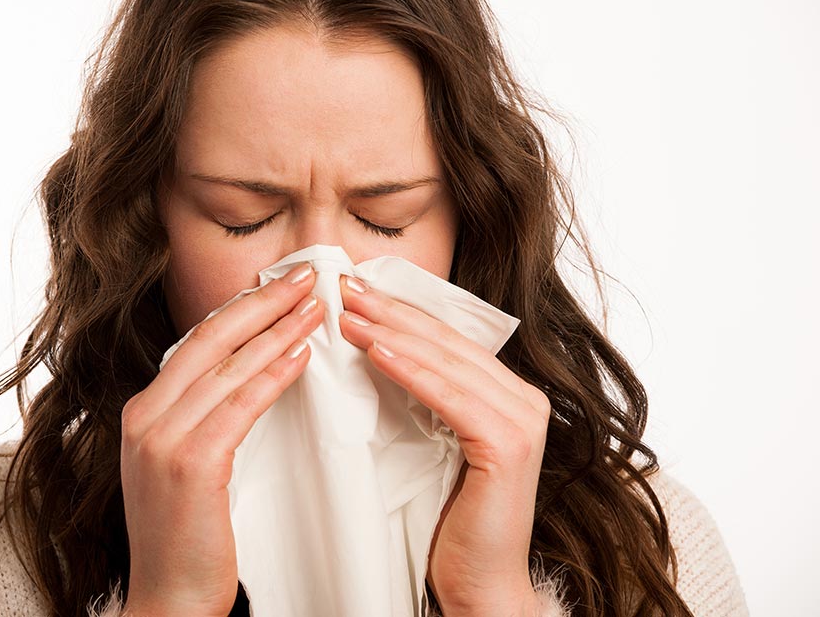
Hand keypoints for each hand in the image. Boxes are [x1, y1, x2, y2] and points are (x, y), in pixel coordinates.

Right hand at [118, 263, 323, 615]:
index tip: (279, 285)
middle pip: (211, 338)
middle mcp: (146, 415)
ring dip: (278, 329)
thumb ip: (201, 418)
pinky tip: (302, 354)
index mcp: (144, 411)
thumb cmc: (186, 536)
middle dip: (263, 301)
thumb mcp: (181, 464)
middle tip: (307, 275)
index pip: (198, 341)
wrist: (167, 601)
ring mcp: (162, 438)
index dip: (242, 308)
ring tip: (317, 305)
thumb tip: (246, 375)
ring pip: (228, 365)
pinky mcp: (190, 463)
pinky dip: (273, 374)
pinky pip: (240, 405)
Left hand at [338, 274, 550, 615]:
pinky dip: (410, 372)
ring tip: (347, 314)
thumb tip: (380, 348)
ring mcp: (522, 421)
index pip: (448, 339)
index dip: (402, 310)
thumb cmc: (451, 519)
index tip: (357, 289)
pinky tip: (376, 352)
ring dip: (392, 333)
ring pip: (446, 363)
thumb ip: (428, 398)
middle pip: (447, 342)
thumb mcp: (436, 444)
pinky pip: (449, 397)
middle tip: (345, 286)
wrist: (478, 584)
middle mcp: (525, 400)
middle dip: (392, 311)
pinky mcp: (508, 445)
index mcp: (509, 394)